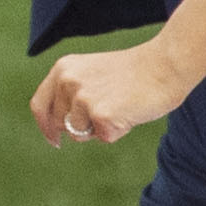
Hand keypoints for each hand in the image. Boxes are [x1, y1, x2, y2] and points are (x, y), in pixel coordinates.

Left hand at [32, 42, 187, 147]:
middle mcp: (68, 81)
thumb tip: (61, 128)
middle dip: (83, 126)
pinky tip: (130, 112)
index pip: (40, 104)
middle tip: (111, 106)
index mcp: (63, 68)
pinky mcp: (100, 115)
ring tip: (121, 106)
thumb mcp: (93, 73)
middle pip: (61, 125)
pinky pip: (104, 137)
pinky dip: (118, 131)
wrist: (165, 65)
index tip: (54, 140)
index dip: (45, 126)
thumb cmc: (135, 72)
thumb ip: (73, 92)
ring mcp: (83, 98)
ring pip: (80, 135)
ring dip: (99, 129)